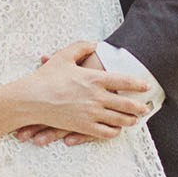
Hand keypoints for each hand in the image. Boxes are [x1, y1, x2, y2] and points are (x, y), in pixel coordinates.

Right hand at [14, 42, 147, 143]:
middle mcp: (96, 97)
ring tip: (135, 120)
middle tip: (146, 108)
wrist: (31, 99)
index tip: (146, 86)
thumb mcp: (64, 56)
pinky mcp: (83, 126)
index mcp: (94, 79)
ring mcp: (90, 113)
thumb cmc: (46, 77)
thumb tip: (94, 44)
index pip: (123, 82)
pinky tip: (116, 130)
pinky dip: (113, 132)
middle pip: (126, 104)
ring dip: (129, 121)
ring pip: (118, 120)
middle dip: (139, 107)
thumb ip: (81, 47)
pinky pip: (104, 132)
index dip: (138, 84)